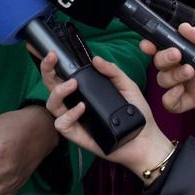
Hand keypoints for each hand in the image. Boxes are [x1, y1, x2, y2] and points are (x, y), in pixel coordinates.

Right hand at [41, 52, 174, 183]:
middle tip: (52, 60)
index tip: (53, 54)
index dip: (53, 65)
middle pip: (51, 87)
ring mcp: (75, 120)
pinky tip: (81, 108)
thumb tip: (95, 60)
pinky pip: (62, 124)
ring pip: (52, 105)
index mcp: (85, 92)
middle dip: (47, 71)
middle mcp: (76, 104)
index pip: (63, 76)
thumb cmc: (137, 114)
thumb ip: (113, 71)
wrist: (147, 140)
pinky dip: (69, 114)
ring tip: (72, 85)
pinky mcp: (77, 136)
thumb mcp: (127, 86)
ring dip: (58, 92)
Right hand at [143, 15, 194, 110]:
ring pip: (163, 81)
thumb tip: (184, 30)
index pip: (161, 43)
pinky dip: (171, 98)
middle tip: (177, 54)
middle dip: (162, 58)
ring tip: (190, 70)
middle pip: (158, 63)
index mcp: (188, 42)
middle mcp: (185, 60)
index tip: (149, 42)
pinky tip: (181, 89)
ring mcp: (190, 80)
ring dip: (171, 76)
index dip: (151, 43)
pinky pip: (174, 103)